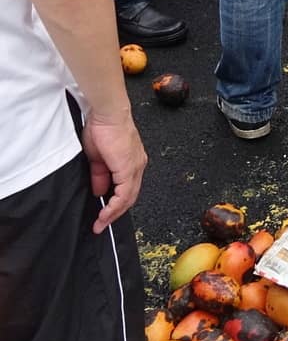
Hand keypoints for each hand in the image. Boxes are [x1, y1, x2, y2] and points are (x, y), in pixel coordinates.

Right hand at [81, 107, 145, 231]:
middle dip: (114, 214)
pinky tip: (105, 214)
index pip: (127, 189)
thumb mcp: (98, 158)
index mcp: (130, 163)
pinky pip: (124, 193)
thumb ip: (100, 175)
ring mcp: (135, 167)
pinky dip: (114, 206)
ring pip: (129, 198)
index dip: (115, 205)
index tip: (102, 216)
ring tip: (101, 223)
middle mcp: (137, 166)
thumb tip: (101, 191)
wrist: (107, 115)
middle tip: (101, 225)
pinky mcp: (129, 168)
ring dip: (114, 213)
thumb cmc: (102, 130)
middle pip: (130, 197)